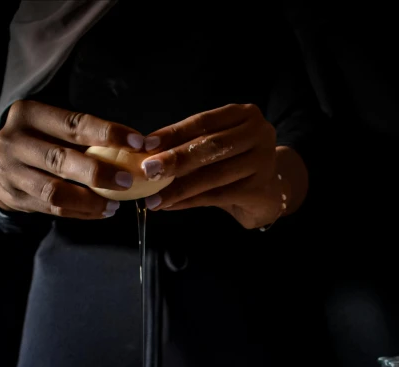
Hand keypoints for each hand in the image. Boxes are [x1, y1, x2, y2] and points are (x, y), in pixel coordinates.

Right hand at [0, 100, 144, 219]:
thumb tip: (134, 146)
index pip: (73, 124)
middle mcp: (14, 141)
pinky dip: (81, 212)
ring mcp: (11, 171)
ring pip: (55, 191)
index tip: (137, 142)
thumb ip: (83, 134)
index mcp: (28, 114)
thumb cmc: (41, 141)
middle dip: (99, 172)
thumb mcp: (53, 126)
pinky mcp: (15, 197)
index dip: (107, 133)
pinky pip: (54, 209)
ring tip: (115, 204)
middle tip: (128, 181)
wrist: (2, 166)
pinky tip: (101, 211)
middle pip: (61, 160)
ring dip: (90, 200)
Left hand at [141, 104, 307, 228]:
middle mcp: (258, 133)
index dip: (174, 133)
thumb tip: (148, 152)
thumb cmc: (234, 165)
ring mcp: (263, 161)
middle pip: (210, 146)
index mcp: (244, 115)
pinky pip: (217, 196)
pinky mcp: (258, 189)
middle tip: (148, 171)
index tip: (146, 145)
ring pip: (213, 175)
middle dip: (176, 159)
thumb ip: (190, 145)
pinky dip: (190, 201)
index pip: (203, 122)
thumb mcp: (216, 147)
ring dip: (179, 188)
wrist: (267, 193)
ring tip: (154, 198)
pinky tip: (170, 205)